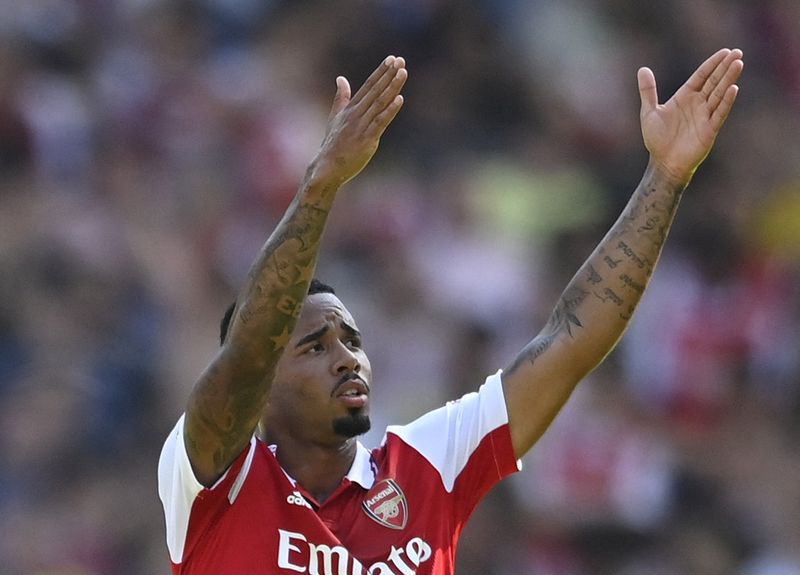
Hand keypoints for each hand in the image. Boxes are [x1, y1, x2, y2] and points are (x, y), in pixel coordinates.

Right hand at [309, 56, 407, 186]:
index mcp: (350, 108)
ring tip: (403, 73)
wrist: (326, 167)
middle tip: (400, 60)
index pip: (368, 86)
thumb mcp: (335, 117)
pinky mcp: (367, 140)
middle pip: (375, 90)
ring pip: (380, 103)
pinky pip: (380, 122)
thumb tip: (341, 78)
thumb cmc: (332, 144)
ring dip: (392, 87)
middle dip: (389, 74)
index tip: (392, 59)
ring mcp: (361, 126)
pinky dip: (390, 110)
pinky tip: (400, 99)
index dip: (380, 72)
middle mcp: (356, 114)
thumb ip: (341, 98)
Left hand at [638, 48, 742, 184]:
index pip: (701, 76)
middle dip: (725, 67)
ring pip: (719, 93)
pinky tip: (733, 88)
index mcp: (685, 97)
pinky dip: (726, 101)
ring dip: (729, 79)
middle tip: (738, 52)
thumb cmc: (657, 139)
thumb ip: (648, 90)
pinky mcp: (709, 129)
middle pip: (714, 81)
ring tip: (739, 64)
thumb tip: (643, 69)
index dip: (712, 64)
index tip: (725, 52)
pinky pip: (719, 113)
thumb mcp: (649, 112)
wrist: (663, 163)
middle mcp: (697, 104)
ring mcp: (705, 116)